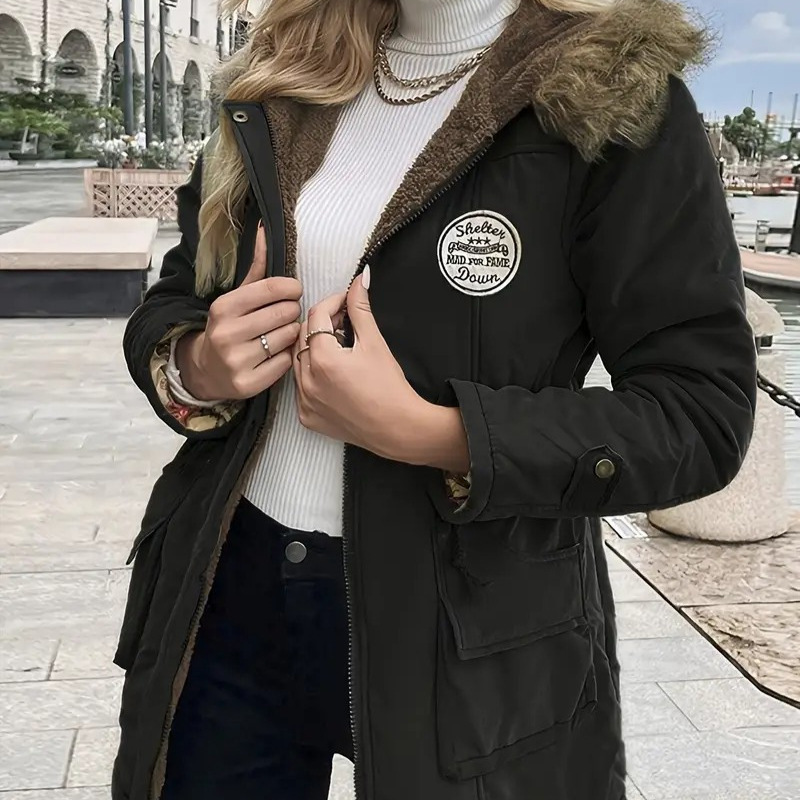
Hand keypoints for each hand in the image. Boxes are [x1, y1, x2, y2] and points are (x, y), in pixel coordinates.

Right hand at [177, 225, 301, 400]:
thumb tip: (264, 230)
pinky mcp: (248, 384)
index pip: (273, 289)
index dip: (291, 288)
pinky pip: (286, 363)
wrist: (205, 370)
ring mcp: (237, 361)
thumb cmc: (229, 326)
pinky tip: (278, 353)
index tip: (294, 291)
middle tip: (288, 314)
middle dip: (292, 311)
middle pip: (285, 313)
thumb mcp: (236, 297)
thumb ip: (256, 268)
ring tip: (281, 333)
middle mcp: (227, 334)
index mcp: (223, 307)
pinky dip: (288, 356)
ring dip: (291, 333)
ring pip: (288, 337)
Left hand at [294, 267, 469, 472]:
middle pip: (303, 336)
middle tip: (345, 324)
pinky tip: (333, 374)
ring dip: (314, 349)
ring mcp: (304, 401)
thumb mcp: (375, 343)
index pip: (317, 316)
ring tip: (339, 349)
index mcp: (324, 359)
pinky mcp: (306, 417)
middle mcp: (308, 381)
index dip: (332, 303)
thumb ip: (361, 309)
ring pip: (298, 361)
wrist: (397, 429)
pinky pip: (300, 386)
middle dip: (322, 324)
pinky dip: (312, 375)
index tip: (345, 303)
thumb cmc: (390, 388)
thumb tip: (359, 279)